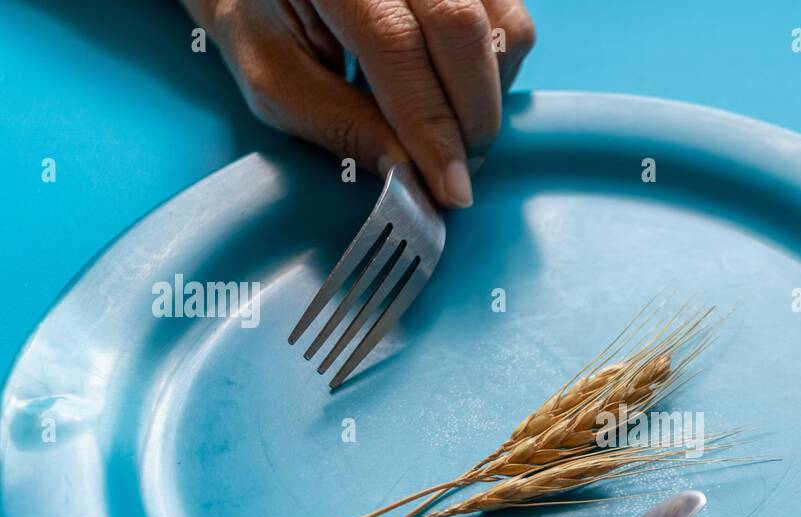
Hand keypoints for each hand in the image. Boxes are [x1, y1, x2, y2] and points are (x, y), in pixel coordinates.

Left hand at [181, 0, 535, 207]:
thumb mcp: (274, 82)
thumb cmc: (265, 22)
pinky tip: (458, 90)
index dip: (432, 126)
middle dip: (471, 120)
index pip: (399, 47)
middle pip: (463, 29)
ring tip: (452, 131)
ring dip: (489, 97)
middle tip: (458, 174)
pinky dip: (499, 70)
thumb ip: (340, 126)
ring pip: (504, 28)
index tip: (450, 189)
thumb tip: (410, 174)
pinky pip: (512, 21)